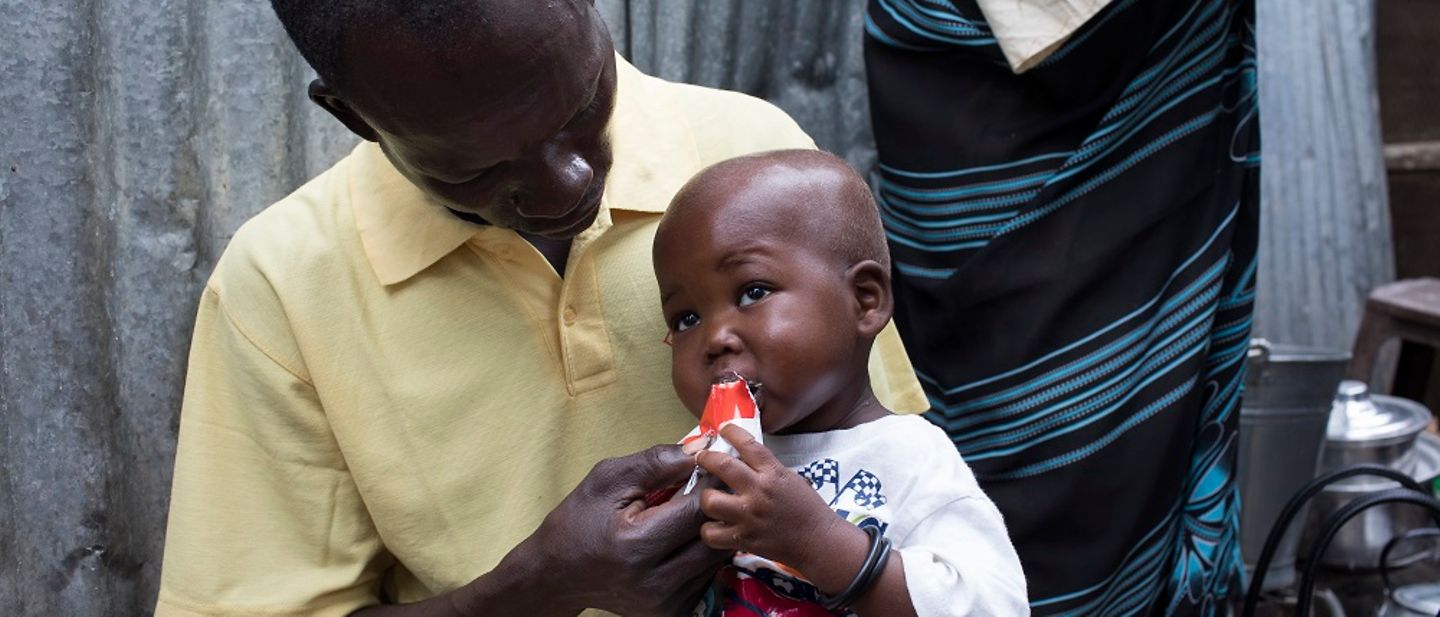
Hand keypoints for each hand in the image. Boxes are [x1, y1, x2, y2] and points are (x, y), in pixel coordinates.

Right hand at [517, 444, 730, 615]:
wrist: (557, 575)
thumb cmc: (579, 521)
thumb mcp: (608, 480)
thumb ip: (656, 462)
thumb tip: (700, 450)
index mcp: (636, 546)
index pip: (696, 510)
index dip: (709, 484)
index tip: (709, 467)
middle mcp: (655, 582)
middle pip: (714, 536)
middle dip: (715, 508)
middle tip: (706, 488)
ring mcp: (666, 602)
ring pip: (716, 558)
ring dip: (712, 531)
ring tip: (691, 512)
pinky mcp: (672, 612)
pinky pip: (707, 576)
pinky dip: (701, 553)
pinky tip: (682, 539)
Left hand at [694, 424, 849, 572]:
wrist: (818, 540)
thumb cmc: (806, 508)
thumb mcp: (790, 478)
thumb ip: (766, 469)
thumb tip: (740, 459)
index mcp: (773, 473)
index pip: (748, 444)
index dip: (731, 431)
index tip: (722, 428)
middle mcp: (759, 491)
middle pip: (722, 466)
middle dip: (706, 458)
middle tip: (701, 458)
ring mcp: (749, 516)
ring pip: (710, 501)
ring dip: (706, 497)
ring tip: (710, 498)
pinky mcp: (744, 539)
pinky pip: (712, 533)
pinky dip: (709, 530)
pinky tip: (715, 526)